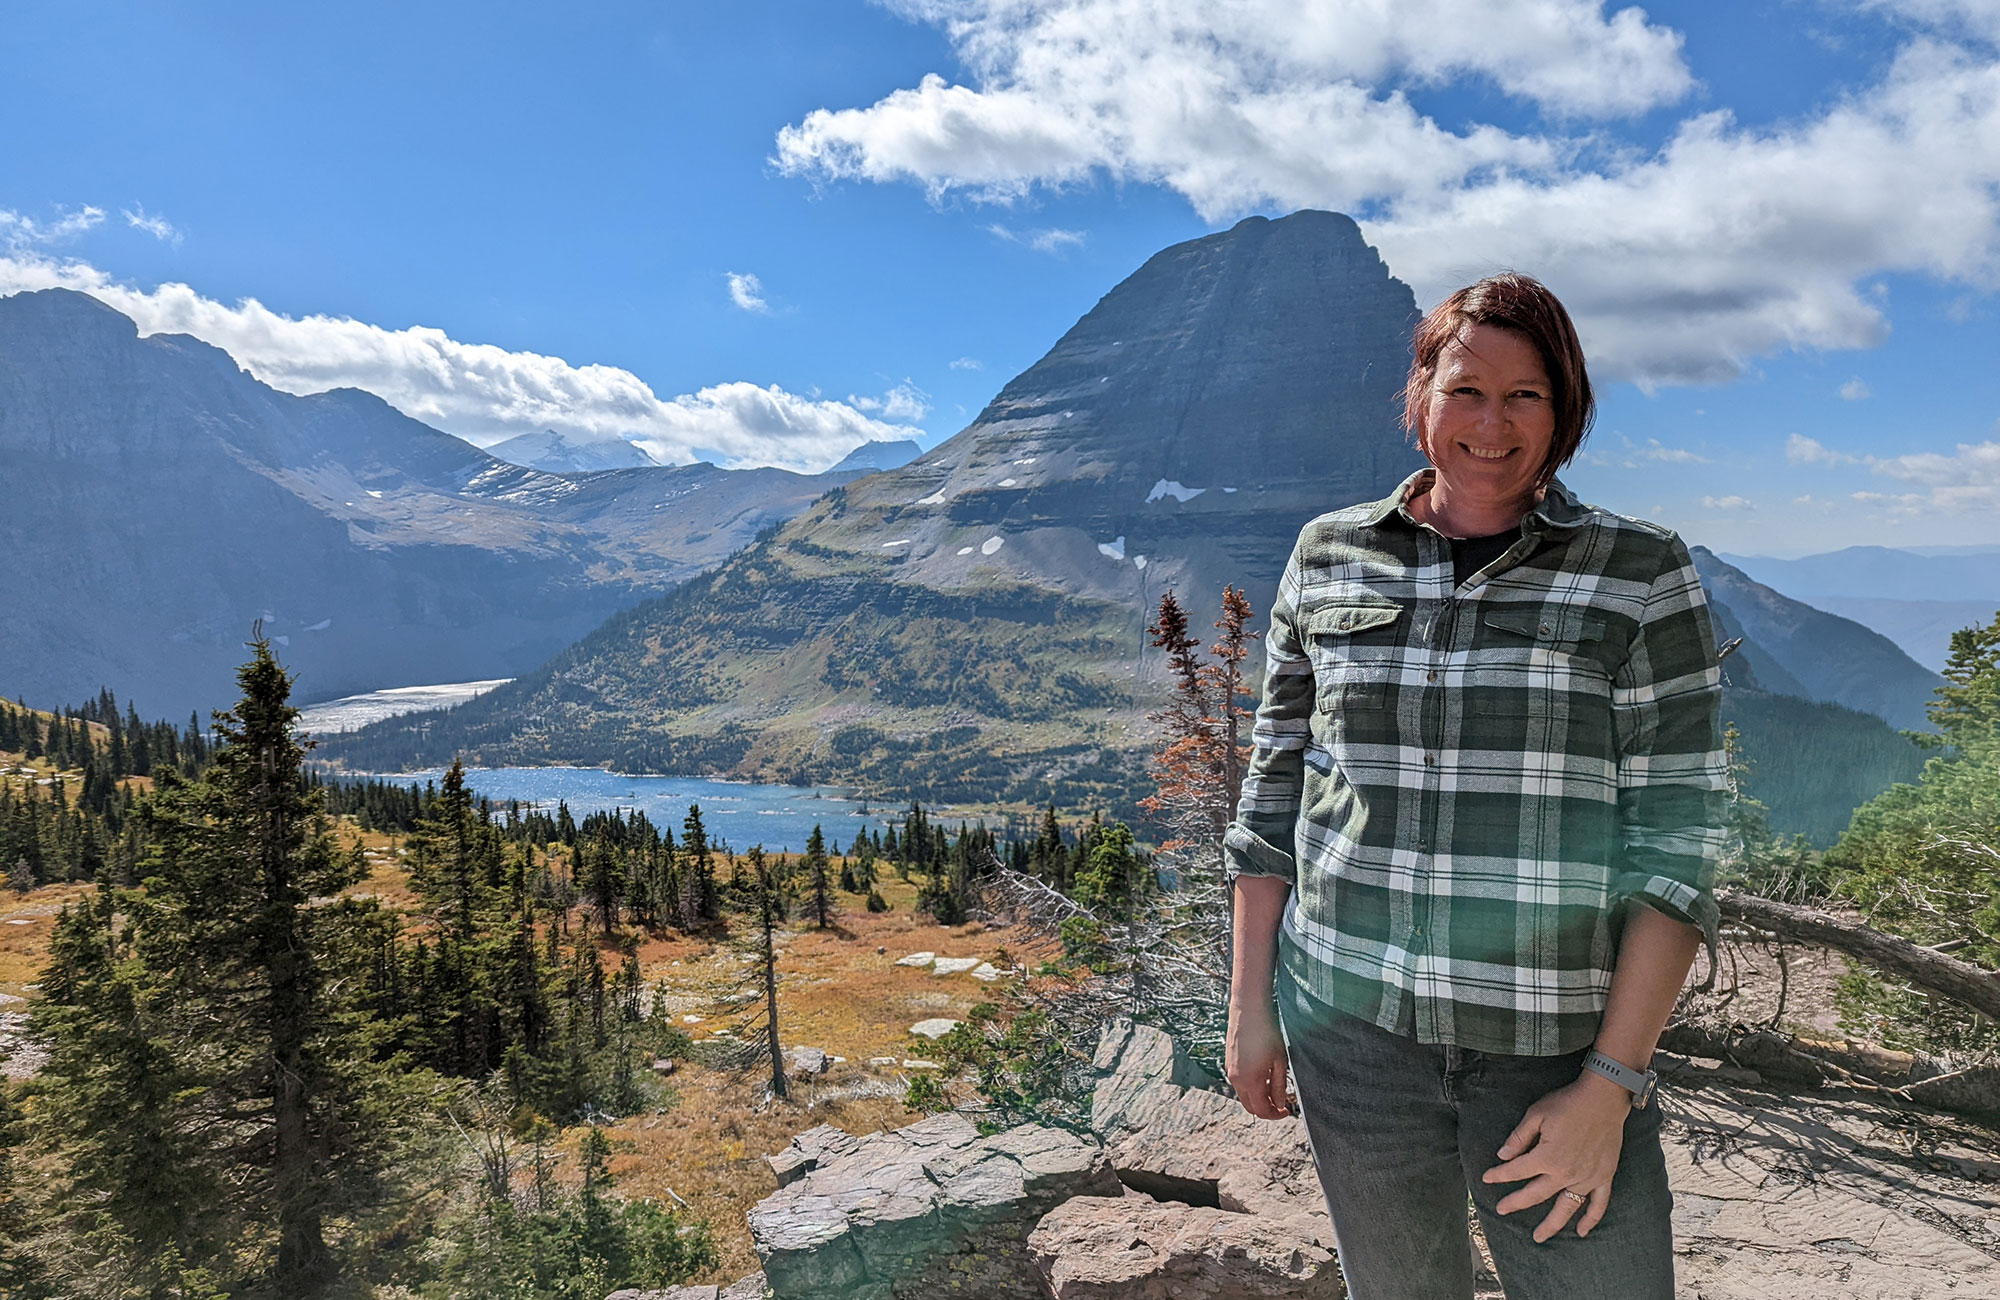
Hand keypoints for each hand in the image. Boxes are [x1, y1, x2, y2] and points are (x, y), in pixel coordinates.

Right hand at [1225, 997, 1290, 1118]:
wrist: (1248, 1012)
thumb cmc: (1267, 1034)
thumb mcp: (1279, 1062)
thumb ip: (1279, 1087)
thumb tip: (1279, 1104)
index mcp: (1251, 1082)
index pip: (1262, 1111)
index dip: (1276, 1115)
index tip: (1287, 1111)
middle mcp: (1236, 1080)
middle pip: (1251, 1108)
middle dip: (1266, 1110)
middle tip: (1281, 1104)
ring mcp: (1230, 1072)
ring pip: (1244, 1097)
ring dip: (1258, 1099)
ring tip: (1273, 1088)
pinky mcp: (1228, 1064)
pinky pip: (1239, 1084)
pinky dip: (1251, 1088)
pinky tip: (1262, 1076)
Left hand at [1479, 1072, 1629, 1240]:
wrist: (1603, 1098)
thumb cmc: (1568, 1103)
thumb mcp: (1536, 1114)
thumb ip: (1519, 1137)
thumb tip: (1503, 1155)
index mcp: (1547, 1157)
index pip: (1516, 1171)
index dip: (1499, 1175)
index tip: (1487, 1179)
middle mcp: (1565, 1172)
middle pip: (1536, 1194)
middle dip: (1516, 1203)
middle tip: (1502, 1210)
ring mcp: (1586, 1177)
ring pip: (1566, 1208)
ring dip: (1552, 1224)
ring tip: (1539, 1237)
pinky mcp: (1603, 1176)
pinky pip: (1598, 1204)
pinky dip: (1591, 1219)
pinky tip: (1582, 1231)